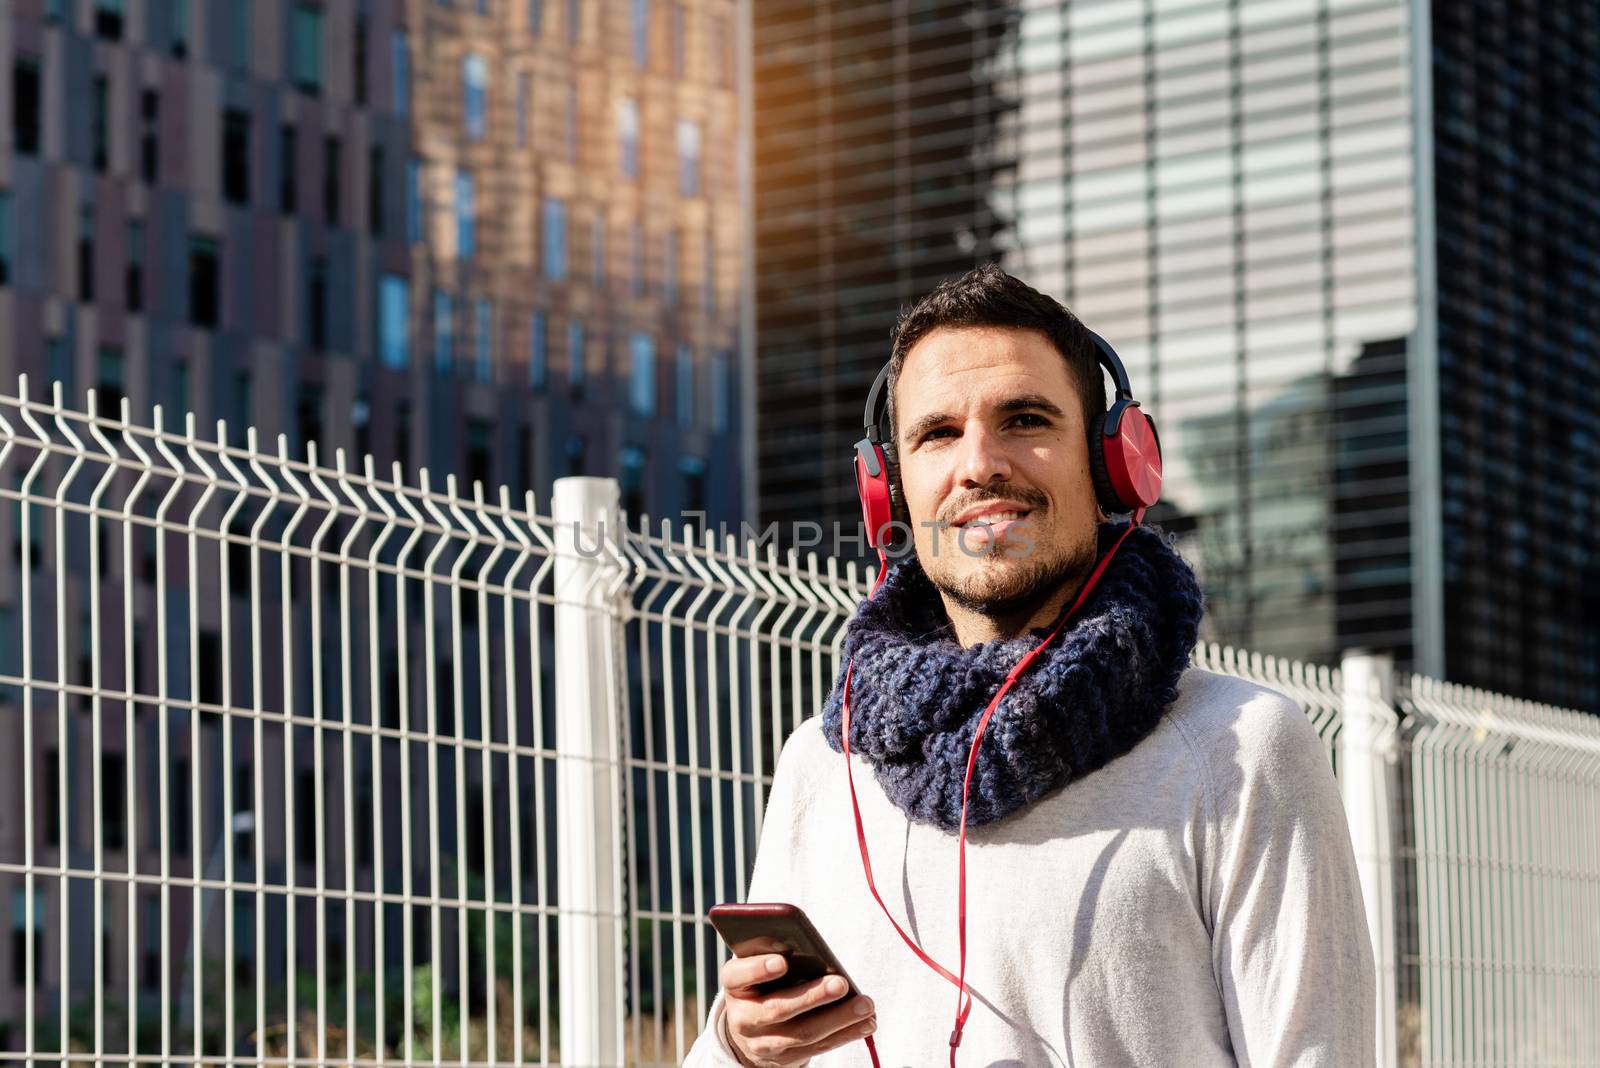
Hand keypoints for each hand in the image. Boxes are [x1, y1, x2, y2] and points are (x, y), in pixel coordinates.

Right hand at [720, 943, 876, 1066]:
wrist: (751, 1027)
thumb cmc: (764, 980)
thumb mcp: (759, 964)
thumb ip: (775, 952)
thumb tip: (813, 949)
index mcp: (734, 985)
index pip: (738, 975)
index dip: (758, 969)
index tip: (781, 962)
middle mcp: (743, 1018)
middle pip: (777, 1009)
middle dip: (812, 996)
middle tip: (841, 983)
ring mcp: (763, 1043)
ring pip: (803, 1033)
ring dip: (839, 1019)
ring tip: (866, 1005)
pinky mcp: (785, 1060)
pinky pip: (818, 1048)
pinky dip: (845, 1034)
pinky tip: (867, 1022)